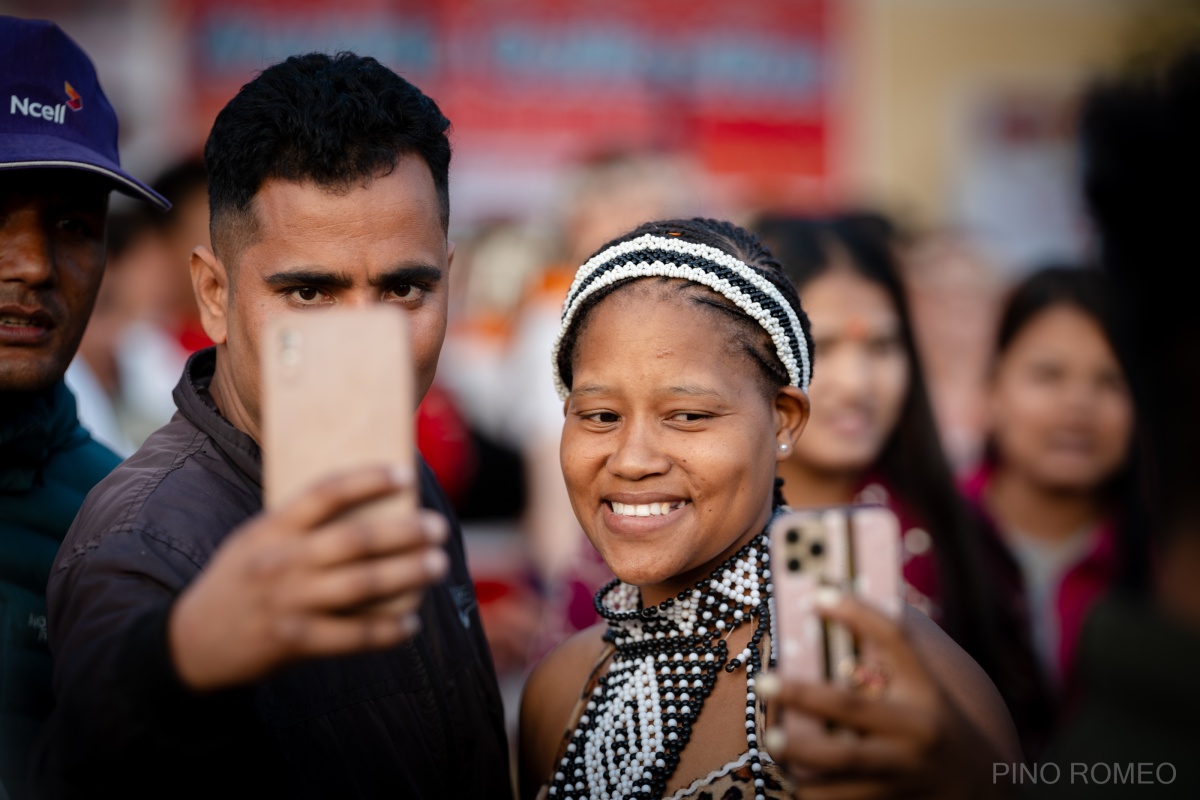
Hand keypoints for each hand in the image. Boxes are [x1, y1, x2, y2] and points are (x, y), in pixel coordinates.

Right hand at [169, 464, 447, 690]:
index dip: (368, 480)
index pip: (325, 493)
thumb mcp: (256, 539)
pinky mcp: (295, 641)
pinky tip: (411, 623)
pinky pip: (353, 635)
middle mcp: (282, 561)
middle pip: (355, 540)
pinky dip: (387, 630)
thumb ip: (300, 525)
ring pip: (362, 585)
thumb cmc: (240, 579)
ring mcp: (289, 603)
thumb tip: (371, 508)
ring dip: (408, 575)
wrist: (193, 642)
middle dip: (405, 532)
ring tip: (438, 564)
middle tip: (438, 527)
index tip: (405, 475)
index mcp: (272, 527)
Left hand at [759, 595, 1012, 798]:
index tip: (817, 595)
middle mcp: (916, 728)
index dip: (858, 613)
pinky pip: (845, 798)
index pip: (895, 639)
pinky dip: (814, 791)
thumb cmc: (942, 725)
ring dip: (802, 750)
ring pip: (845, 760)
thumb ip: (896, 652)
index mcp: (926, 690)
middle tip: (764, 683)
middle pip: (851, 707)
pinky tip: (789, 780)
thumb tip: (845, 599)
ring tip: (771, 740)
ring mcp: (905, 768)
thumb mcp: (930, 687)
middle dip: (803, 694)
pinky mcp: (893, 799)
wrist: (986, 789)